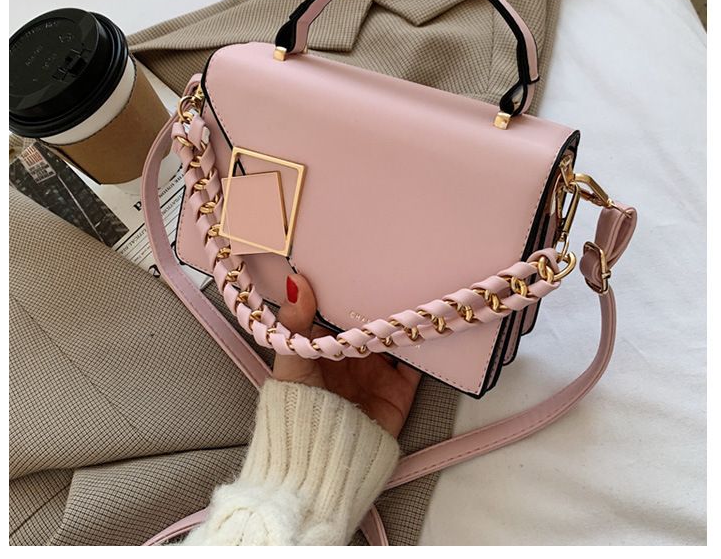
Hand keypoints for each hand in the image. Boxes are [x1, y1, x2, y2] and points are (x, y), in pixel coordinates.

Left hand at [272, 274, 420, 437]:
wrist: (323, 462)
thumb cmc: (299, 411)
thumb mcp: (291, 361)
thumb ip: (294, 322)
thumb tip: (295, 280)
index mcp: (326, 343)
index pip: (339, 307)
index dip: (348, 284)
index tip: (358, 258)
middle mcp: (353, 354)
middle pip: (372, 318)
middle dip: (381, 296)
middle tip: (393, 266)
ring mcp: (378, 370)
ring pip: (396, 335)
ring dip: (404, 319)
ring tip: (415, 290)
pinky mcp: (400, 389)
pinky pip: (418, 363)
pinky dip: (425, 346)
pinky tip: (429, 327)